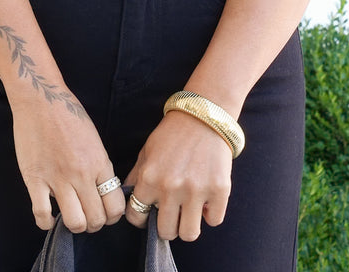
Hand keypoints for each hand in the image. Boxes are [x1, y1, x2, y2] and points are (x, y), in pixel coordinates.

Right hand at [12, 97, 125, 233]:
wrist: (41, 99)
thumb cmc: (69, 113)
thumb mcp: (94, 138)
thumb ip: (99, 165)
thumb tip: (103, 189)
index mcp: (99, 162)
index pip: (115, 205)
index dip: (112, 216)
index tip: (105, 213)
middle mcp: (81, 174)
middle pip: (96, 219)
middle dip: (95, 224)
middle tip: (88, 217)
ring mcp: (57, 179)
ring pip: (74, 223)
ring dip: (75, 226)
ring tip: (72, 217)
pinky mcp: (35, 180)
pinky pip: (42, 215)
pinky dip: (46, 223)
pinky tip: (48, 217)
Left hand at [124, 110, 232, 241]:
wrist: (204, 115)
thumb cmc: (172, 134)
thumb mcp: (147, 152)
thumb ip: (136, 178)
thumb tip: (129, 201)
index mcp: (150, 178)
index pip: (137, 217)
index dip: (142, 216)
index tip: (150, 211)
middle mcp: (171, 187)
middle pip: (166, 231)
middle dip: (168, 224)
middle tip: (173, 212)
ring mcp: (196, 190)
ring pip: (189, 234)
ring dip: (189, 225)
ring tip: (189, 210)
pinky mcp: (219, 189)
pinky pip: (214, 220)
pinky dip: (211, 213)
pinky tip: (207, 198)